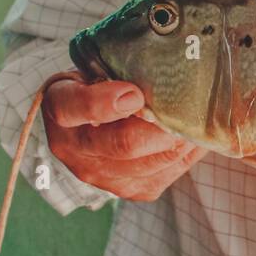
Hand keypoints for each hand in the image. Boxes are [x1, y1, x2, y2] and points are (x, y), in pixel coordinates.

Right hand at [42, 78, 206, 200]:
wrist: (96, 122)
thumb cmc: (103, 83)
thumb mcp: (99, 65)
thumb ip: (120, 68)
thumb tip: (162, 70)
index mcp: (61, 107)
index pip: (77, 107)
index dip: (108, 102)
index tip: (134, 93)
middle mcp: (73, 148)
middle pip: (124, 144)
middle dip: (162, 126)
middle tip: (185, 108)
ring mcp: (101, 175)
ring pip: (154, 162)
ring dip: (182, 140)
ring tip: (194, 118)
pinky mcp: (131, 190)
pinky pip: (169, 172)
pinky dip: (188, 153)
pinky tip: (192, 134)